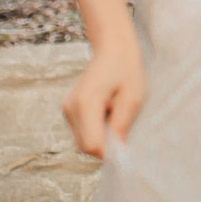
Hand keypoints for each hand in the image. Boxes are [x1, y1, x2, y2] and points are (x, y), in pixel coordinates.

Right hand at [61, 39, 145, 158]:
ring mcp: (67, 109)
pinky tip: (108, 112)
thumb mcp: (133, 97)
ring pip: (83, 141)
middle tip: (124, 129)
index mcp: (85, 103)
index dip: (110, 151)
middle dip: (106, 146)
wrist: (113, 49)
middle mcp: (71, 107)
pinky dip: (96, 130)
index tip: (126, 147)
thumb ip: (122, 125)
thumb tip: (119, 152)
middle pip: (85, 146)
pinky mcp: (69, 110)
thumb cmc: (126, 70)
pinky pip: (82, 131)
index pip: (92, 144)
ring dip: (101, 138)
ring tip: (116, 115)